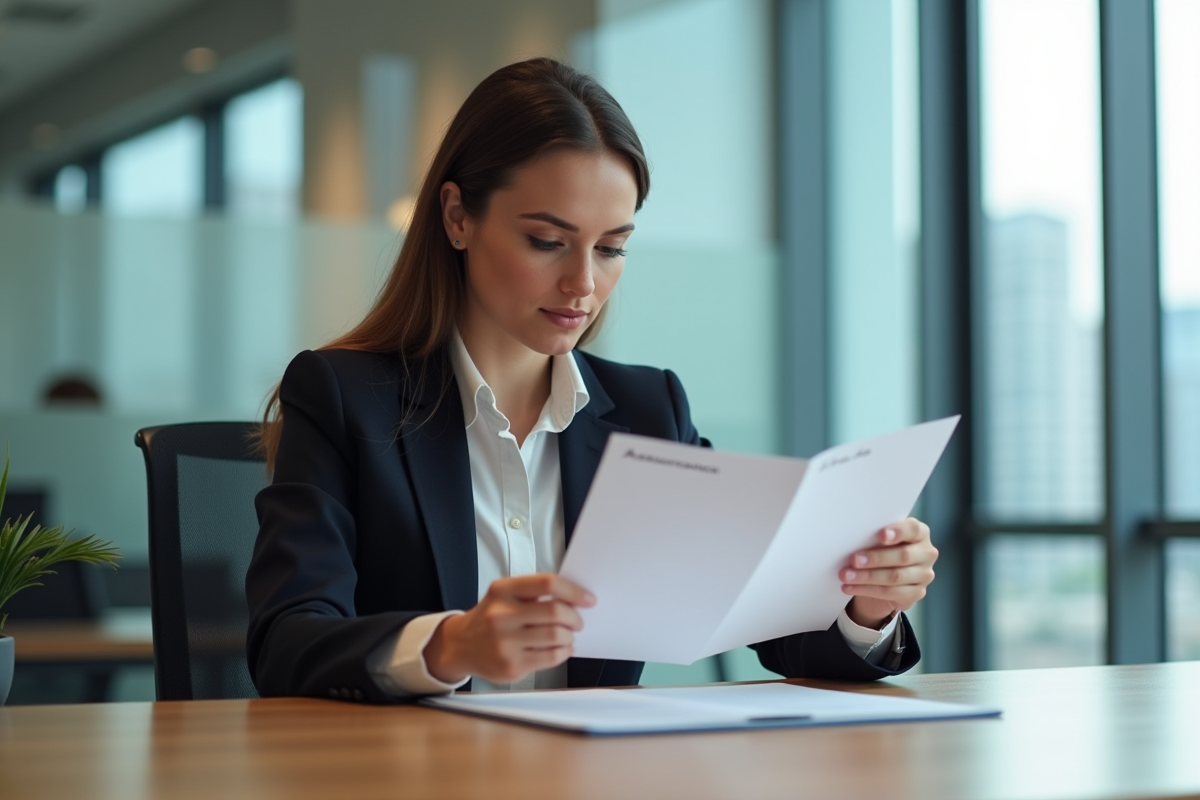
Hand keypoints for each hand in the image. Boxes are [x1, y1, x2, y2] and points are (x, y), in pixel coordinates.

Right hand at [424, 573, 594, 684]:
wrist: (461, 645)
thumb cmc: (490, 617)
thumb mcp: (504, 594)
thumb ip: (534, 592)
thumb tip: (575, 598)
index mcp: (502, 591)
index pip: (547, 584)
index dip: (573, 591)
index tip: (588, 599)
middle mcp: (501, 615)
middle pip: (556, 612)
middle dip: (575, 618)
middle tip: (578, 621)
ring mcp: (505, 642)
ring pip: (557, 636)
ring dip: (570, 636)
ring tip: (567, 635)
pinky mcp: (511, 665)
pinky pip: (551, 657)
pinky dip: (564, 652)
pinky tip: (561, 648)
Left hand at [840, 517, 936, 628]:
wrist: (884, 577)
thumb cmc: (882, 549)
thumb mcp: (880, 540)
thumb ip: (875, 536)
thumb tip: (853, 538)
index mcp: (920, 534)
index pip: (914, 529)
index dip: (899, 532)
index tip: (882, 535)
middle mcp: (926, 553)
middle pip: (903, 556)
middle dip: (876, 558)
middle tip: (853, 559)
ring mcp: (924, 575)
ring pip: (895, 577)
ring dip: (867, 577)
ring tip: (846, 575)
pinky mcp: (916, 593)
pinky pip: (890, 593)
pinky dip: (867, 590)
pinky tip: (850, 587)